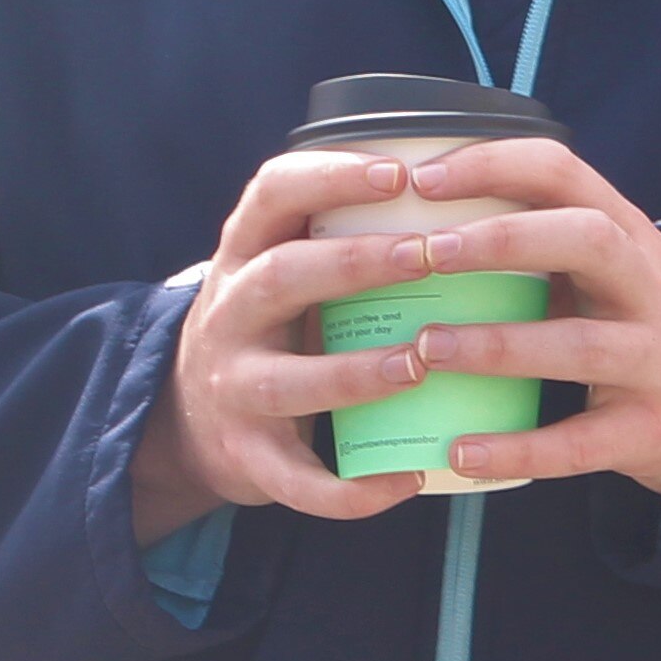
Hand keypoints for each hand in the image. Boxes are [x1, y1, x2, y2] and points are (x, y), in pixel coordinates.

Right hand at [131, 148, 443, 540]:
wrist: (191, 417)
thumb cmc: (275, 323)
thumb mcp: (284, 266)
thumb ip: (342, 233)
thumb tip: (469, 189)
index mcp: (244, 253)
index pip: (273, 193)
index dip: (332, 177)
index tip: (399, 172)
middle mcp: (230, 314)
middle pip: (282, 276)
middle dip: (356, 263)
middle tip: (430, 255)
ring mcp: (233, 388)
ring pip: (286, 381)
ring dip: (355, 373)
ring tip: (420, 364)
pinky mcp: (247, 457)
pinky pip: (297, 480)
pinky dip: (351, 489)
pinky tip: (406, 480)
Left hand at [392, 137, 660, 498]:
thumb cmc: (639, 319)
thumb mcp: (611, 266)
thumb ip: (544, 239)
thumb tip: (420, 222)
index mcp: (629, 234)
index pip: (565, 172)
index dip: (494, 165)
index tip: (424, 177)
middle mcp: (650, 288)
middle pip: (588, 240)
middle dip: (502, 240)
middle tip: (427, 252)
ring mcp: (656, 360)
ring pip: (579, 345)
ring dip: (497, 344)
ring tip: (427, 349)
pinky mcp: (648, 431)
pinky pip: (579, 443)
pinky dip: (517, 449)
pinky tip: (460, 451)